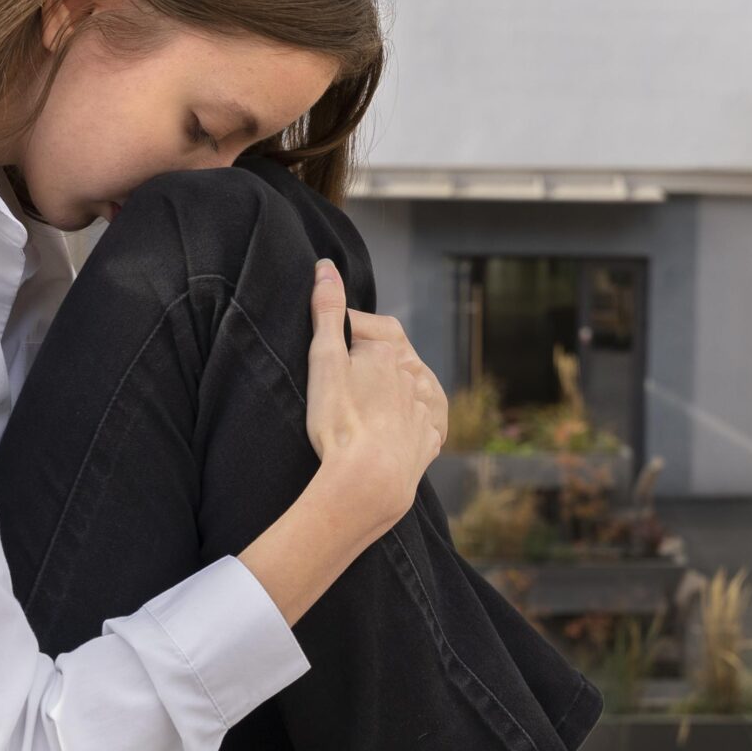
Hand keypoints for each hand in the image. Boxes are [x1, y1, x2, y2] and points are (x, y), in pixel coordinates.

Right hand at [304, 257, 444, 536]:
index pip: (364, 332)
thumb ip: (326, 312)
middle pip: (387, 362)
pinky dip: (404, 426)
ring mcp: (424, 412)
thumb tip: (326, 266)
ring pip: (406, 392)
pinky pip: (418, 426)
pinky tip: (385, 436)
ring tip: (360, 414)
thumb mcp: (324, 360)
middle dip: (367, 368)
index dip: (342, 339)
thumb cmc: (340, 421)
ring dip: (388, 396)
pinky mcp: (428, 443)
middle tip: (338, 389)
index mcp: (390, 353)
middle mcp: (415, 377)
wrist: (368, 484)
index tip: (323, 356)